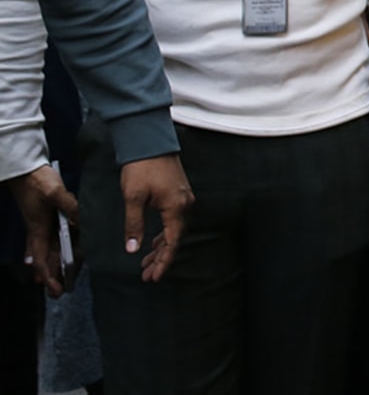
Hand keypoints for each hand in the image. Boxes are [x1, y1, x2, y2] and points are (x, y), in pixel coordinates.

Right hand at [5, 166, 79, 296]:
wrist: (26, 170)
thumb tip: (81, 221)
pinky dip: (63, 247)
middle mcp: (40, 231)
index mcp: (39, 230)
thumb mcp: (55, 193)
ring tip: (68, 278)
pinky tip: (71, 252)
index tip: (56, 290)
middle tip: (62, 292)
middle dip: (53, 276)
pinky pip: (56, 237)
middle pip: (47, 259)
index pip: (42, 260)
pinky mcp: (48, 218)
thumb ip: (69, 206)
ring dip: (58, 264)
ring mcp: (43, 225)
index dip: (48, 277)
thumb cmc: (38, 182)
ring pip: (51, 250)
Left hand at [120, 154, 193, 281]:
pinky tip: (153, 241)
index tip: (154, 277)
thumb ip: (134, 225)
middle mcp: (184, 205)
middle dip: (161, 258)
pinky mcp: (178, 194)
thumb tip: (133, 249)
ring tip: (147, 263)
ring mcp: (183, 199)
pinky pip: (173, 221)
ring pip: (174, 230)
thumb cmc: (141, 168)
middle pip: (175, 239)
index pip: (172, 242)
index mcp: (176, 208)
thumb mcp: (133, 198)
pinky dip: (164, 234)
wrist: (149, 141)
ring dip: (161, 247)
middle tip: (147, 275)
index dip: (163, 261)